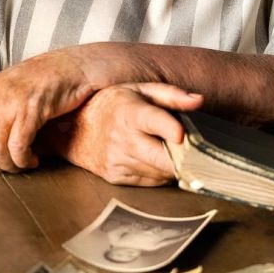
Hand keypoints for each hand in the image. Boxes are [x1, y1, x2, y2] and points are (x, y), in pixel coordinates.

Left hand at [0, 54, 95, 172]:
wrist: (69, 66)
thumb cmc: (37, 83)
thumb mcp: (3, 92)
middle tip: (6, 166)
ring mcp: (9, 103)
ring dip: (9, 166)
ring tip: (21, 165)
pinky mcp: (31, 110)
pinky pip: (18, 146)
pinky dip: (24, 160)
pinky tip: (33, 159)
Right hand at [46, 83, 203, 185]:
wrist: (75, 128)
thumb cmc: (114, 104)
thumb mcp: (140, 90)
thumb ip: (171, 95)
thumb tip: (198, 101)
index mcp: (129, 111)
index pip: (152, 120)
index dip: (169, 129)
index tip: (183, 135)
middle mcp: (122, 138)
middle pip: (161, 156)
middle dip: (184, 157)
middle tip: (198, 152)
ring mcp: (118, 160)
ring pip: (159, 172)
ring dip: (172, 165)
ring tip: (174, 151)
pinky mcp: (116, 177)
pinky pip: (150, 182)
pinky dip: (159, 173)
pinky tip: (157, 160)